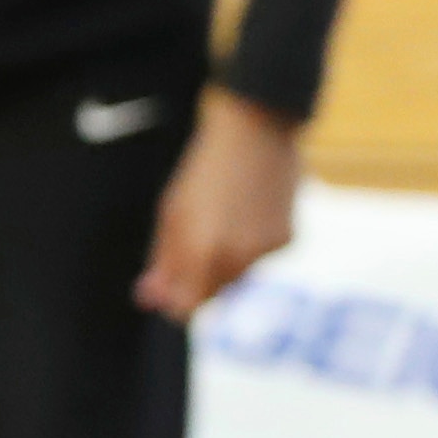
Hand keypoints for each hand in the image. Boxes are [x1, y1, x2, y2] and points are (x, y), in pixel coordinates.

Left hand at [138, 88, 301, 319]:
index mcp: (202, 252)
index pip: (188, 305)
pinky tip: (247, 210)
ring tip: (221, 215)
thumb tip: (148, 299)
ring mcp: (266, 251)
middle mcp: (238, 259)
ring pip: (239, 275)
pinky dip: (251, 243)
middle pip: (214, 292)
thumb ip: (163, 260)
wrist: (255, 132)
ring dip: (225, 259)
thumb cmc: (204, 170)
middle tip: (191, 241)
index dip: (176, 302)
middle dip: (199, 279)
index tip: (167, 291)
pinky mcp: (288, 240)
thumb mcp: (172, 213)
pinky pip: (261, 256)